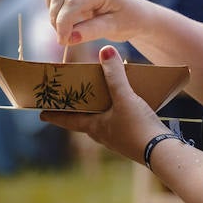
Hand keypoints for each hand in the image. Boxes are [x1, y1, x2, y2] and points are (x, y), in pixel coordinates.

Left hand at [40, 44, 168, 161]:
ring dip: (96, 111)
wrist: (161, 152)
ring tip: (95, 98)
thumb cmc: (138, 127)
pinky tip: (122, 105)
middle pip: (83, 121)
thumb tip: (104, 51)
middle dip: (75, 111)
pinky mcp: (131, 138)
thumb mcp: (125, 98)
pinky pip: (116, 123)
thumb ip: (115, 74)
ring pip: (100, 122)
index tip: (41, 114)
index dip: (54, 115)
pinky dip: (114, 113)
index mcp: (94, 127)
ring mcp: (117, 138)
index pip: (68, 121)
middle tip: (68, 100)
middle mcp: (102, 135)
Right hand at [45, 0, 147, 47]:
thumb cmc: (129, 21)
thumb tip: (68, 38)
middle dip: (56, 20)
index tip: (63, 41)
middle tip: (66, 39)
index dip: (62, 23)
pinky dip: (52, 4)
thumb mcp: (114, 28)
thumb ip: (91, 32)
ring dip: (52, 12)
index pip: (72, 3)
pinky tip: (63, 19)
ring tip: (65, 30)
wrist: (137, 15)